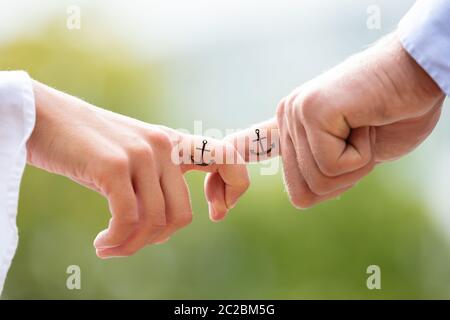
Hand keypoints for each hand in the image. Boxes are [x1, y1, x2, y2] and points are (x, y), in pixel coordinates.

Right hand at [27, 81, 248, 257]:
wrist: (45, 117)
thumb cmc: (89, 145)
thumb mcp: (134, 157)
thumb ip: (157, 182)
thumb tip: (165, 227)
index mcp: (174, 142)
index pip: (228, 158)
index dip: (234, 189)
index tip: (217, 213)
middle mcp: (163, 146)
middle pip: (182, 214)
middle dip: (158, 238)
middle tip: (132, 241)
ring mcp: (141, 154)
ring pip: (155, 221)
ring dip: (132, 244)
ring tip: (111, 246)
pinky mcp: (114, 165)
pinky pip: (129, 219)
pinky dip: (118, 240)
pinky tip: (102, 244)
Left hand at [227, 32, 443, 208]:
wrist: (419, 77)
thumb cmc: (391, 115)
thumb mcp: (351, 153)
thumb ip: (320, 170)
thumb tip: (298, 196)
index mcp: (291, 128)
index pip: (246, 152)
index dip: (229, 180)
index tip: (219, 207)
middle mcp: (286, 119)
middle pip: (301, 190)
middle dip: (342, 179)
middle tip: (361, 142)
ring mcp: (295, 113)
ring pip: (317, 180)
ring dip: (354, 166)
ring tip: (364, 128)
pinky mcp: (311, 111)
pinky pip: (331, 165)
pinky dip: (360, 156)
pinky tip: (365, 123)